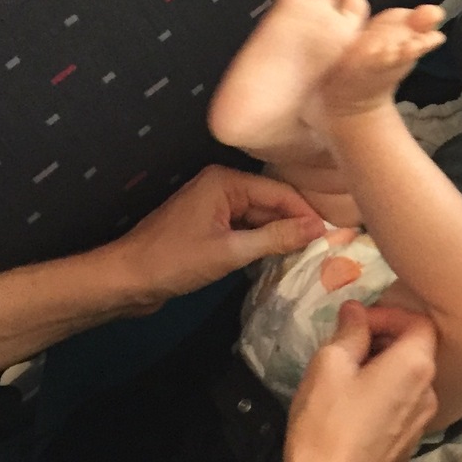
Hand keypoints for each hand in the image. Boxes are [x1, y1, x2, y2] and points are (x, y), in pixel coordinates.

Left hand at [105, 164, 327, 312]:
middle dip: (296, 224)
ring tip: (313, 255)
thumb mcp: (229, 252)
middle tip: (330, 248)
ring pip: (259, 218)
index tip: (336, 235)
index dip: (308, 213)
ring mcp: (214, 206)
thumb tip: (318, 229)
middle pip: (271, 203)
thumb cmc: (173, 261)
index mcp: (225, 181)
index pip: (280, 192)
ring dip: (280, 235)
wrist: (125, 280)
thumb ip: (275, 238)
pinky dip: (261, 243)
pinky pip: (245, 230)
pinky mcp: (209, 226)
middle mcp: (222, 186)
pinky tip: (281, 258)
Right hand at [281, 301, 438, 461]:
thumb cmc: (326, 421)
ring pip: (410, 379)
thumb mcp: (330, 363)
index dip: (389, 313)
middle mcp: (430, 392)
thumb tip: (357, 310)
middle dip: (385, 339)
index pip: (420, 321)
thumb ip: (350, 330)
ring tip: (349, 375)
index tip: (357, 322)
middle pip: (418, 350)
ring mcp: (422, 422)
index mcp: (416, 365)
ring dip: (385, 368)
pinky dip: (387, 394)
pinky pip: (405, 405)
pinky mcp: (410, 444)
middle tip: (348, 345)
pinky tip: (356, 406)